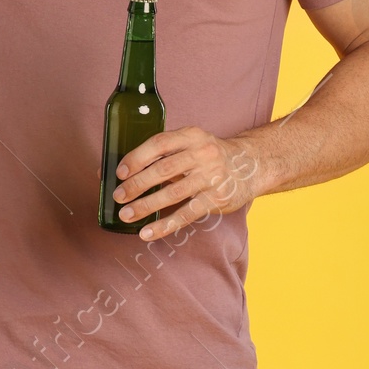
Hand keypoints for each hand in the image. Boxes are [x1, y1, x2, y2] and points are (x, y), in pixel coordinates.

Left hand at [114, 125, 262, 239]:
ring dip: (145, 206)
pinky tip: (148, 232)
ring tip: (127, 215)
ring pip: (172, 194)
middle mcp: (203, 154)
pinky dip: (164, 225)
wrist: (250, 166)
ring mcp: (211, 177)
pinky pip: (186, 214)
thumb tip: (123, 172)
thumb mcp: (192, 144)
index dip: (137, 158)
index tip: (120, 172)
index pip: (159, 144)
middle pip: (163, 170)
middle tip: (118, 196)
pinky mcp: (217, 199)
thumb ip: (164, 154)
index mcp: (192, 136)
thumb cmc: (210, 156)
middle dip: (136, 185)